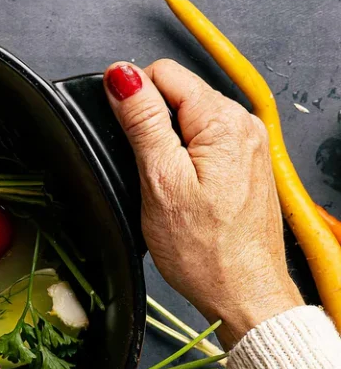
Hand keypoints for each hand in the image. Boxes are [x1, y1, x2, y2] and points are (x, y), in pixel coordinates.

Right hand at [104, 59, 303, 348]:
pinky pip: (201, 145)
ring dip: (165, 148)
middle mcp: (243, 125)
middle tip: (148, 175)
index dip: (132, 102)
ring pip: (186, 122)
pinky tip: (181, 194)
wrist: (242, 293)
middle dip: (150, 128)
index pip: (163, 75)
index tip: (127, 142)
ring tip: (165, 188)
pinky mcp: (243, 166)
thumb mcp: (160, 181)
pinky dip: (182, 163)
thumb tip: (122, 76)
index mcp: (224, 120)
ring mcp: (246, 146)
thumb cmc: (205, 250)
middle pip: (175, 96)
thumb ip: (142, 122)